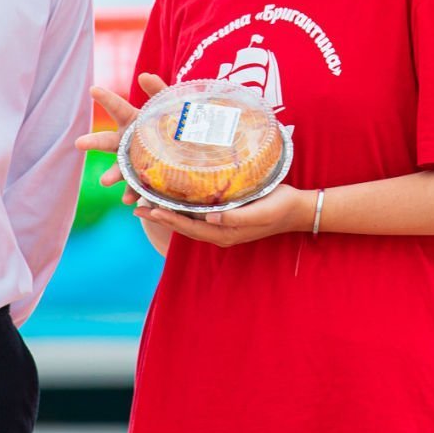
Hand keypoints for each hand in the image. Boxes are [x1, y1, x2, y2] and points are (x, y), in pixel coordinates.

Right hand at [74, 72, 169, 204]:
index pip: (117, 107)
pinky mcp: (142, 182)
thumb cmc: (172, 125)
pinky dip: (132, 194)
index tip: (93, 89)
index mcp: (132, 121)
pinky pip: (135, 189)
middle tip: (78, 143)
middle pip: (107, 141)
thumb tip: (144, 75)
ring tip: (104, 182)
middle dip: (93, 142)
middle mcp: (126, 143)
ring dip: (110, 175)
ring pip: (117, 169)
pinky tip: (129, 200)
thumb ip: (158, 90)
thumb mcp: (170, 106)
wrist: (184, 157)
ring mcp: (132, 163)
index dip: (106, 98)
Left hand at [135, 184, 313, 246]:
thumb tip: (210, 218)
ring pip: (188, 222)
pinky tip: (173, 199)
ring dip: (167, 214)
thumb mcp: (261, 211)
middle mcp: (219, 232)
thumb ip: (237, 217)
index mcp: (225, 233)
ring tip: (147, 204)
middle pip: (183, 227)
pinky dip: (182, 209)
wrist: (297, 209)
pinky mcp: (226, 218)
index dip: (167, 219)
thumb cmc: (280, 207)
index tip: (148, 210)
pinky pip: (198, 216)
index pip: (188, 227)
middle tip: (136, 207)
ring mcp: (222, 226)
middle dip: (160, 218)